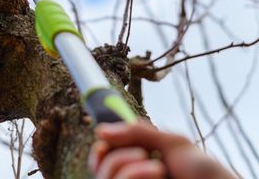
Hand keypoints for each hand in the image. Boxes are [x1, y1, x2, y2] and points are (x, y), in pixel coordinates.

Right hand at [89, 122, 236, 178]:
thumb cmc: (205, 172)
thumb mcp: (171, 143)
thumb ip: (136, 133)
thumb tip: (100, 130)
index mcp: (139, 165)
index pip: (104, 159)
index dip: (99, 150)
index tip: (103, 140)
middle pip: (100, 169)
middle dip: (116, 157)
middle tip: (142, 153)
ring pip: (107, 178)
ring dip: (129, 169)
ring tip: (159, 168)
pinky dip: (134, 176)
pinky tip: (158, 176)